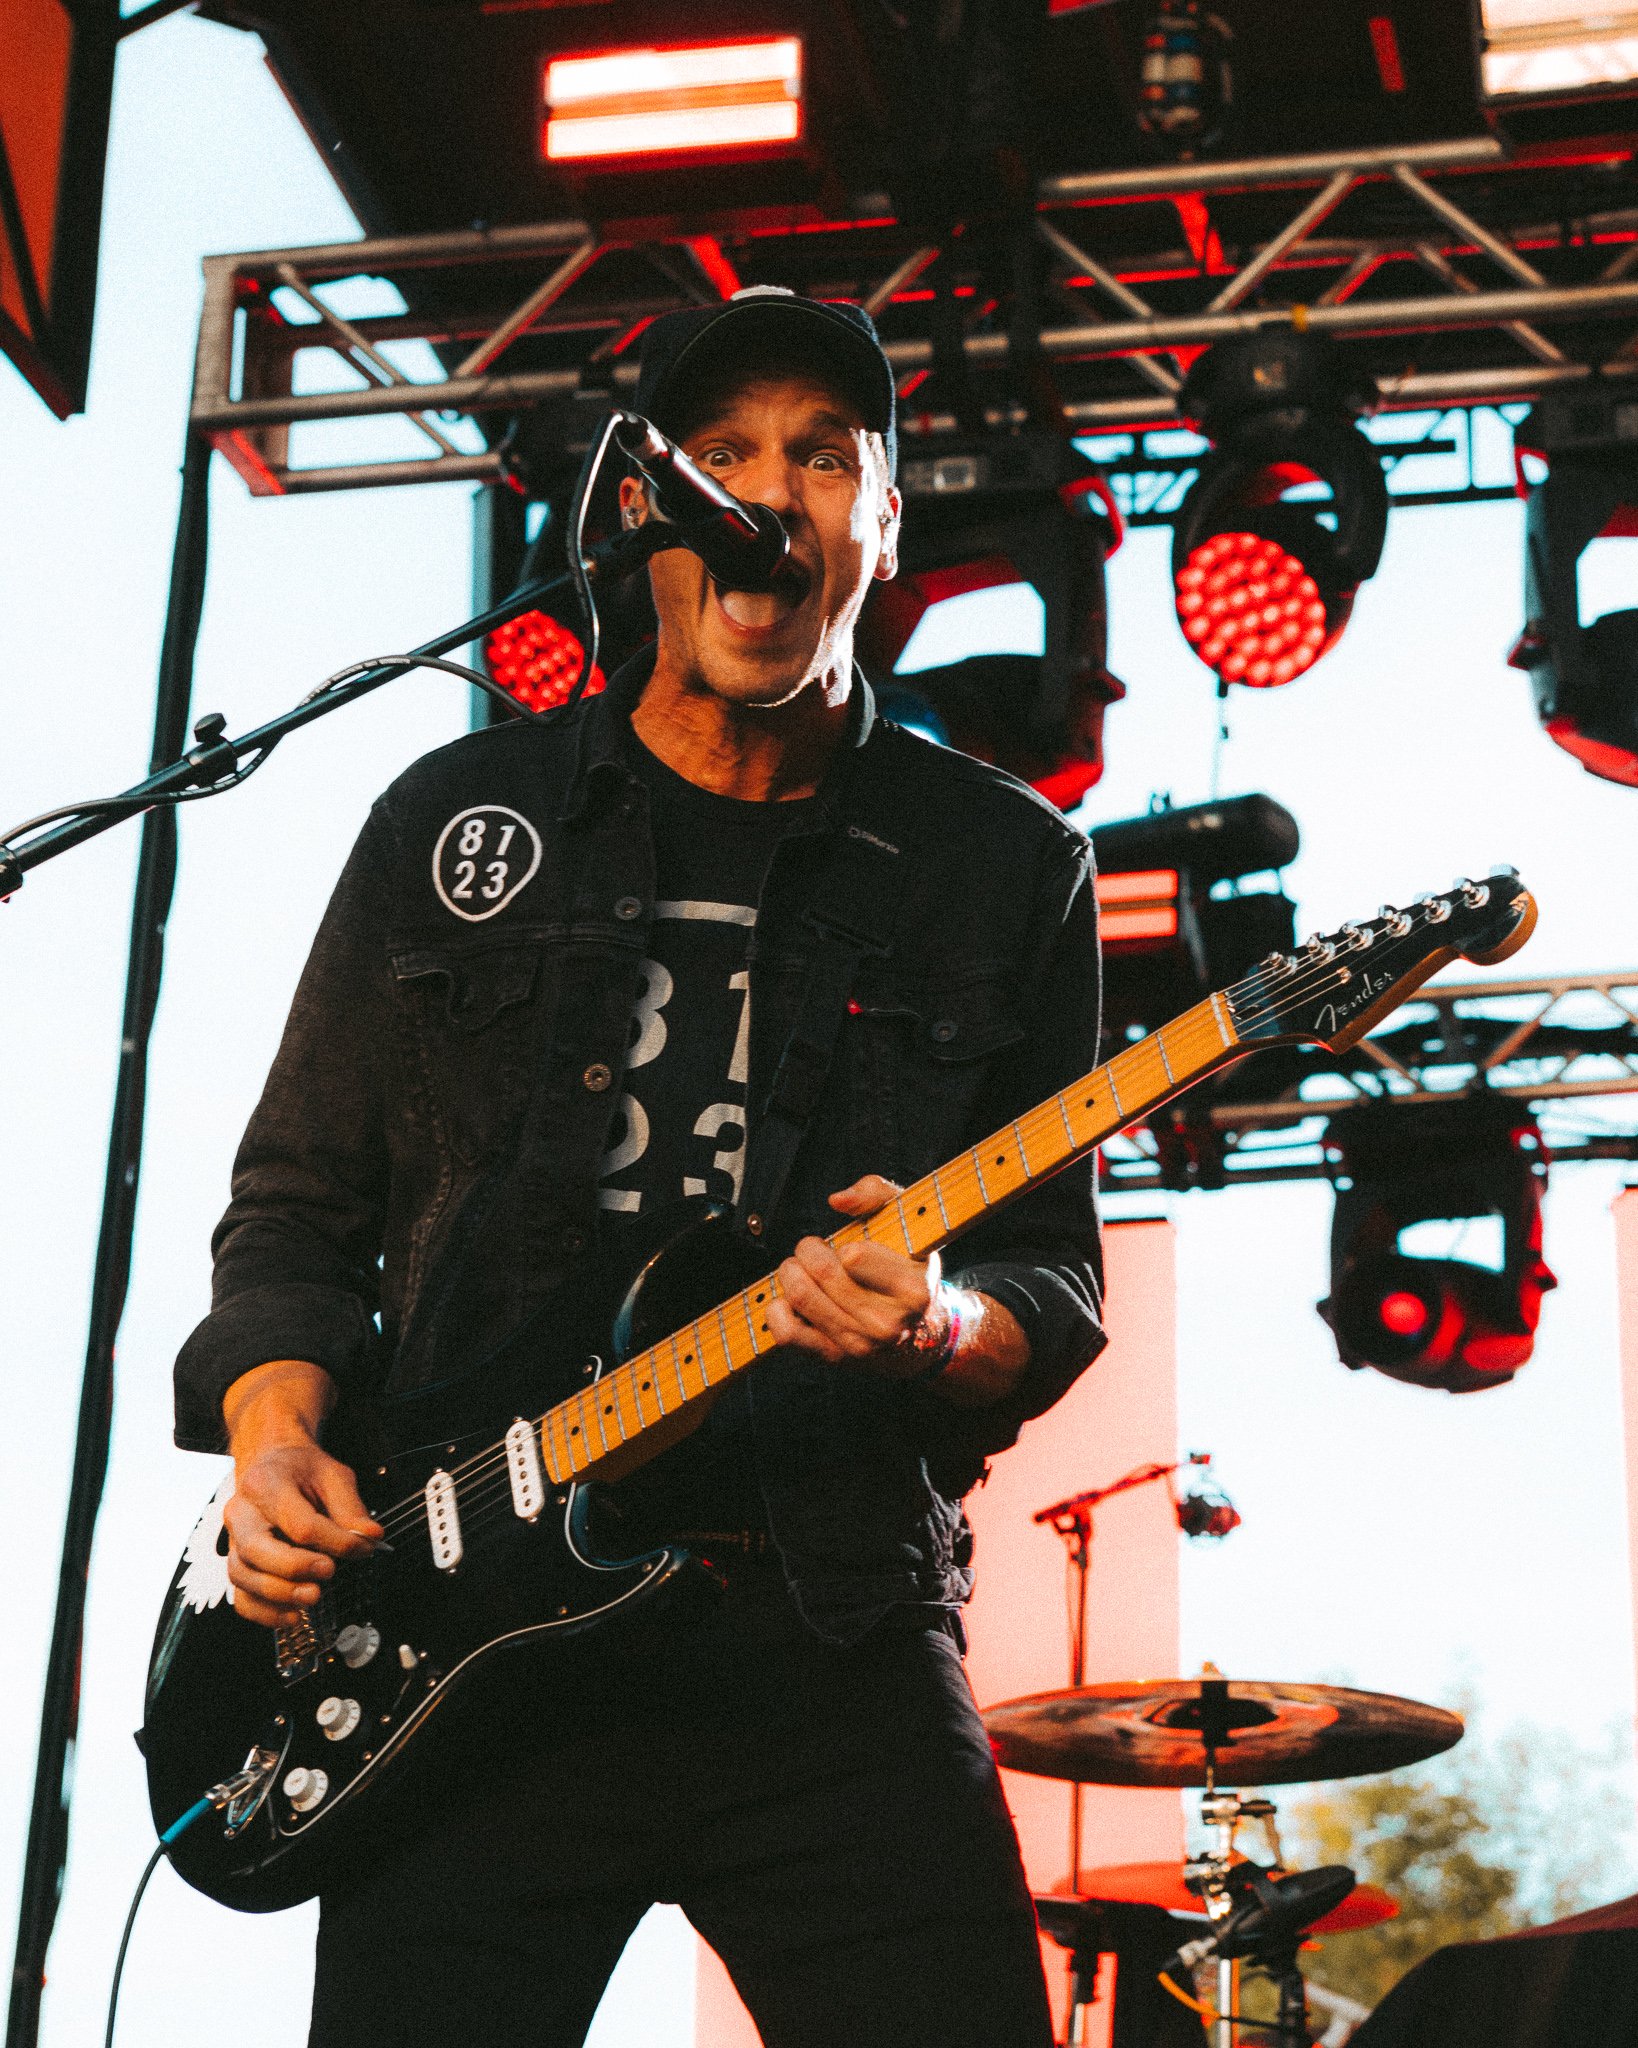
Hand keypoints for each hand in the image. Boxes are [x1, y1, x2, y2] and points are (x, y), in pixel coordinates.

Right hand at [222, 1361, 383, 1628]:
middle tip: (328, 1573)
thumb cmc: (300, 1470)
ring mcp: (233, 1540)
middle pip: (258, 1549)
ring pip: (244, 1575)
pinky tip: (291, 1616)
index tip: (360, 1548)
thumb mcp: (333, 1475)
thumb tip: (370, 1537)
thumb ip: (352, 1507)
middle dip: (296, 1568)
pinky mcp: (236, 1562)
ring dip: (279, 1594)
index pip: (299, 1522)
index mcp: (266, 1484)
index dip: (333, 1541)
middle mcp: (242, 1513)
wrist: (272, 1463)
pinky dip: (263, 1612)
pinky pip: (240, 1596)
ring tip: (312, 1597)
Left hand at [765, 1174, 939, 1376]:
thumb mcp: (907, 1223)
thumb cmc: (906, 1268)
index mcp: (912, 1290)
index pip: (853, 1257)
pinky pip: (786, 1332)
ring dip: (791, 1272)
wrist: (919, 1335)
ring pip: (799, 1296)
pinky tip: (790, 1299)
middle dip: (808, 1250)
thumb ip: (876, 1193)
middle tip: (814, 1249)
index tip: (848, 1247)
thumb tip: (837, 1201)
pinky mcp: (834, 1357)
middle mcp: (888, 1323)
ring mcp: (860, 1344)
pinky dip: (777, 1309)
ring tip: (803, 1269)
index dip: (842, 1245)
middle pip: (820, 1271)